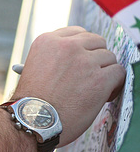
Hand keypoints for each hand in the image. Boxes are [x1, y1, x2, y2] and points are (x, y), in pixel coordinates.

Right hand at [12, 26, 124, 146]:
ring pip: (109, 57)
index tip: (82, 58)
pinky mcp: (99, 79)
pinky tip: (104, 94)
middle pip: (96, 41)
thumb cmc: (32, 99)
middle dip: (96, 56)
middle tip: (92, 73)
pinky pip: (119, 72)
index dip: (83, 47)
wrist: (32, 119)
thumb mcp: (36, 66)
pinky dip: (115, 84)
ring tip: (95, 87)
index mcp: (48, 40)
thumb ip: (55, 57)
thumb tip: (78, 58)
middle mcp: (67, 46)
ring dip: (105, 71)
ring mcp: (84, 61)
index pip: (77, 32)